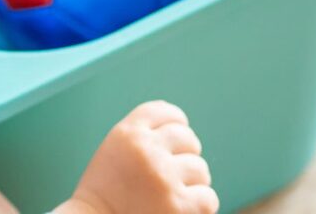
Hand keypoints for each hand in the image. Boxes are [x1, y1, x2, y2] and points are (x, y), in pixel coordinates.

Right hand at [57, 101, 218, 213]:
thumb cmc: (107, 189)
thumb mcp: (115, 148)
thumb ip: (142, 133)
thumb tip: (182, 125)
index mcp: (128, 132)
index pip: (166, 112)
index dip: (176, 124)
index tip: (174, 140)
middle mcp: (146, 150)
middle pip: (188, 139)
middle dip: (185, 155)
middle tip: (169, 173)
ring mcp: (164, 177)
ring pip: (201, 169)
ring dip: (192, 182)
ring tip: (169, 194)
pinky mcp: (179, 206)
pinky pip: (208, 197)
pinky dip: (198, 206)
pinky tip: (178, 209)